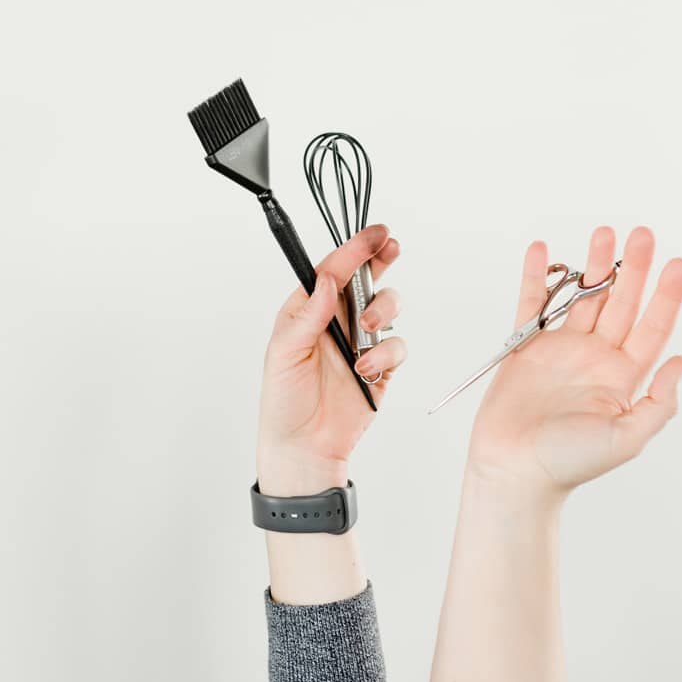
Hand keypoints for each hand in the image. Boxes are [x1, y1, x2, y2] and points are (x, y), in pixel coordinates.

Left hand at [256, 225, 405, 494]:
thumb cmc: (284, 399)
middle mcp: (337, 319)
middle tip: (389, 248)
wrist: (305, 447)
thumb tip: (328, 280)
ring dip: (382, 311)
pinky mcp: (381, 366)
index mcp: (308, 309)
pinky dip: (386, 353)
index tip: (374, 234)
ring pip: (387, 307)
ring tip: (366, 331)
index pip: (333, 270)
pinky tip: (367, 371)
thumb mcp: (285, 352)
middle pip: (366, 278)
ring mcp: (361, 341)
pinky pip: (397, 345)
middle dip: (380, 259)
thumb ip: (310, 316)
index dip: (354, 249)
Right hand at [466, 226, 681, 503]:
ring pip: (581, 297)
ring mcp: (560, 349)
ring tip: (604, 233)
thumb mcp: (628, 438)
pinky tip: (543, 251)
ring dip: (592, 265)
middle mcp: (595, 357)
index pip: (651, 326)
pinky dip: (535, 277)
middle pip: (620, 302)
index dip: (666, 295)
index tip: (678, 263)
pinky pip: (532, 304)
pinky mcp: (525, 347)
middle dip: (633, 267)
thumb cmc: (570, 462)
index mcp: (623, 376)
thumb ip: (659, 402)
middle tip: (643, 234)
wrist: (515, 470)